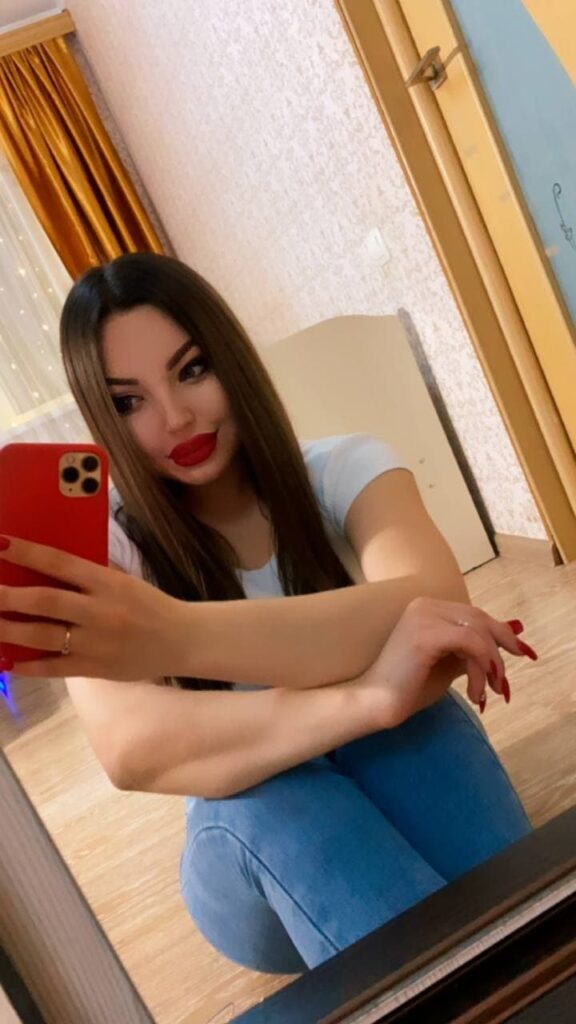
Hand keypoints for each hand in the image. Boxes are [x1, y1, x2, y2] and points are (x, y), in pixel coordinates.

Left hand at [0, 536, 187, 679]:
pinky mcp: (96, 668)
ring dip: (10, 630)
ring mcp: (96, 643)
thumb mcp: (124, 582)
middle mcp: (100, 611)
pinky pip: (56, 668)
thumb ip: (90, 576)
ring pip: (44, 636)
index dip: (27, 553)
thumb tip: (46, 565)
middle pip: (46, 601)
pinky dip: (29, 665)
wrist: (182, 641)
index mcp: (107, 583)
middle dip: (8, 596)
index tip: (0, 544)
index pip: (60, 563)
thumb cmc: (149, 605)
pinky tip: (7, 661)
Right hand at [356, 596, 536, 727]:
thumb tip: (506, 642)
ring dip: (490, 665)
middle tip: (506, 678)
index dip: (500, 631)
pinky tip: (476, 690)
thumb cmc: (407, 688)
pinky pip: (470, 644)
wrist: (374, 705)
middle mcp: (424, 605)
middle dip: (501, 646)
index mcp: (426, 608)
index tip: (519, 652)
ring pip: (477, 632)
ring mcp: (423, 617)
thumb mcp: (448, 665)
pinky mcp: (425, 636)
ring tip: (484, 693)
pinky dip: (481, 666)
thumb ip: (471, 651)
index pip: (473, 614)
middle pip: (478, 618)